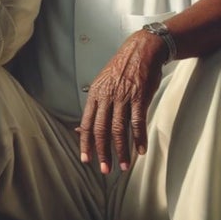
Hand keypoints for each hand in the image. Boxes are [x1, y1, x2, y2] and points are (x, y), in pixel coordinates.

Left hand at [77, 30, 169, 173]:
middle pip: (102, 130)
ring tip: (124, 165)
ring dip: (122, 150)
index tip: (86, 160)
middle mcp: (107, 97)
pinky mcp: (140, 97)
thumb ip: (93, 107)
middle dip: (103, 152)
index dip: (86, 144)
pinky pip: (138, 122)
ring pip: (120, 129)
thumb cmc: (121, 69)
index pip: (87, 124)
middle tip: (105, 169)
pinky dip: (140, 138)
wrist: (142, 50)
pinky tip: (140, 150)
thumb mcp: (101, 84)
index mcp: (95, 95)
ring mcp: (124, 97)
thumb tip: (78, 129)